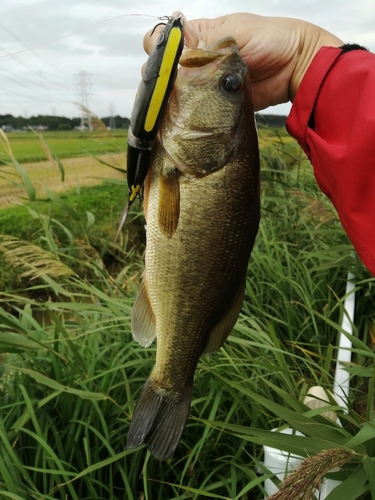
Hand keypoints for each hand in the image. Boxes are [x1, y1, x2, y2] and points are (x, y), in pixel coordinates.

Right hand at [144, 12, 342, 110]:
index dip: (157, 48)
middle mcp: (196, 61)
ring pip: (174, 93)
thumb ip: (204, 42)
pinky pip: (193, 110)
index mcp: (198, 36)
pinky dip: (187, 114)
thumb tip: (176, 53)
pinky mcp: (213, 105)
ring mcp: (203, 85)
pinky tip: (184, 116)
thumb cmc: (269, 39)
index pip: (163, 40)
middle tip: (172, 86)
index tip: (164, 59)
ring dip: (171, 98)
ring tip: (177, 102)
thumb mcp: (233, 33)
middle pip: (163, 70)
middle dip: (160, 78)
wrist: (295, 67)